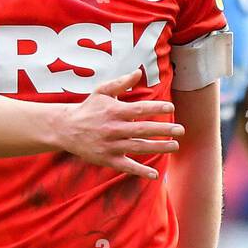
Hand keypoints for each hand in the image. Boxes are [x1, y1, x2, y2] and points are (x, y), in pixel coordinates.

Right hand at [59, 69, 182, 178]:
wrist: (66, 129)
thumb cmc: (88, 108)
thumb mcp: (101, 91)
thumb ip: (121, 82)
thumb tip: (138, 72)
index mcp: (114, 111)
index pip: (139, 109)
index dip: (156, 108)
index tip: (171, 107)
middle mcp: (114, 128)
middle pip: (143, 129)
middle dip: (164, 129)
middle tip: (181, 130)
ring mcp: (111, 145)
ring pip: (138, 147)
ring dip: (158, 147)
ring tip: (175, 146)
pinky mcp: (107, 159)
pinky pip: (126, 166)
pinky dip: (140, 171)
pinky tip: (155, 175)